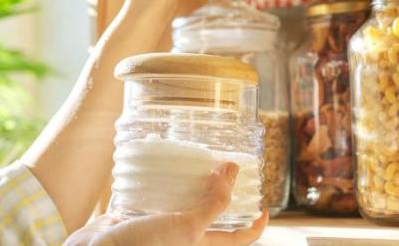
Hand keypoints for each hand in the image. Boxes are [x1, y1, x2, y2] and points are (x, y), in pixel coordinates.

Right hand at [65, 163, 268, 245]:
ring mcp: (158, 229)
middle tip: (225, 169)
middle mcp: (182, 239)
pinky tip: (156, 162)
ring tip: (196, 161)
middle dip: (219, 194)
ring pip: (180, 205)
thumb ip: (213, 203)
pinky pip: (150, 198)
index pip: (237, 239)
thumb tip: (233, 173)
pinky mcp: (135, 219)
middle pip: (210, 218)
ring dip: (188, 184)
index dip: (254, 226)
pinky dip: (155, 181)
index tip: (264, 206)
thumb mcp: (187, 228)